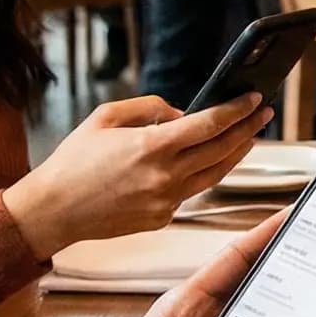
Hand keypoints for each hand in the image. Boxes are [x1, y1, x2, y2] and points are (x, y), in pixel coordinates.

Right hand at [3, 94, 269, 257]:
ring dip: (235, 153)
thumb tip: (182, 113)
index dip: (236, 110)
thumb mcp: (106, 117)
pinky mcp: (161, 218)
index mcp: (151, 147)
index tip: (254, 98)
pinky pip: (189, 192)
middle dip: (247, 129)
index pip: (209, 125)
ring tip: (249, 136)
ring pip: (214, 174)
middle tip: (263, 113)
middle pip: (221, 150)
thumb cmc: (73, 161)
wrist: (53, 210)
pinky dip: (200, 174)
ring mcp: (165, 202)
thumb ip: (148, 108)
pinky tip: (206, 161)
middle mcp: (164, 177)